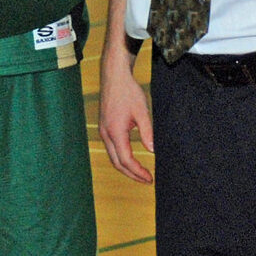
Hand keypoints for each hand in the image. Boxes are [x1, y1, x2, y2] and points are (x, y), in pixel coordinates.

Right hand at [98, 58, 153, 184]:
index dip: (138, 172)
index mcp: (115, 132)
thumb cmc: (128, 91)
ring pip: (113, 157)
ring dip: (126, 167)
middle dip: (131, 174)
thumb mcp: (142, 111)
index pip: (126, 160)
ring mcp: (103, 131)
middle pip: (117, 163)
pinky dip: (121, 157)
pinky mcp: (104, 127)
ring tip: (140, 172)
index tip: (149, 178)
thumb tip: (152, 151)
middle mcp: (106, 134)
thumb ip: (147, 132)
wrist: (114, 76)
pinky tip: (131, 158)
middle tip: (146, 179)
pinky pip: (111, 148)